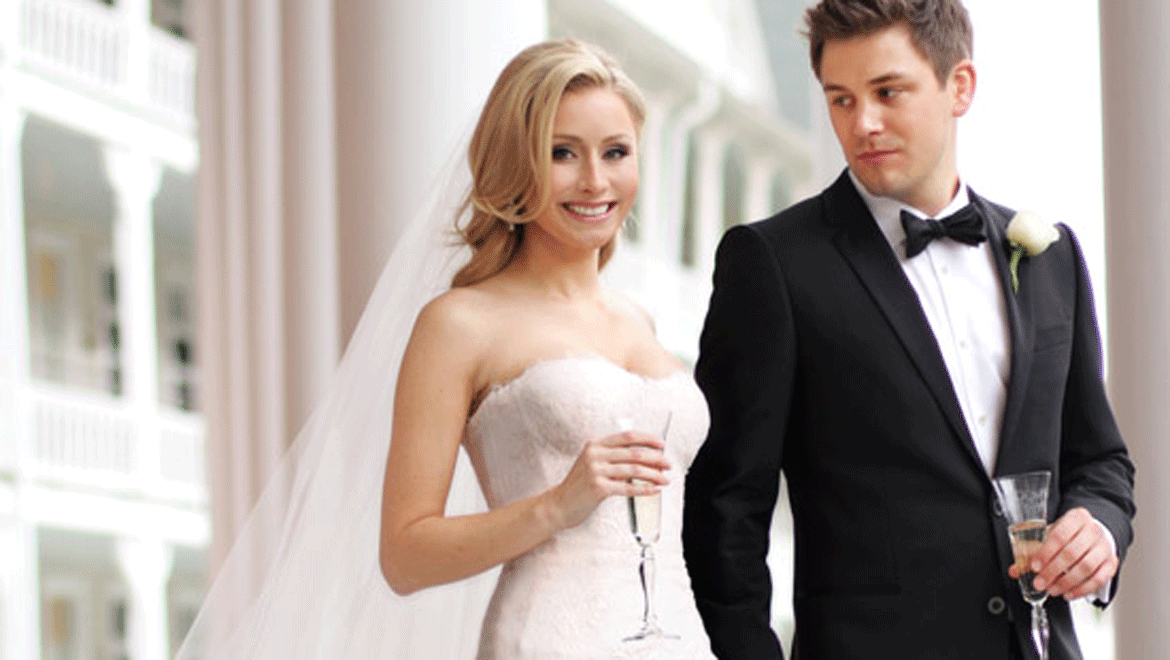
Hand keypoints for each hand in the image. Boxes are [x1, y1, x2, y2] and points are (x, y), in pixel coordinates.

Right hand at [545, 430, 670, 530]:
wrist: (559, 505)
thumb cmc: (579, 486)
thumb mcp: (592, 464)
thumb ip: (612, 457)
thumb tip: (645, 458)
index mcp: (595, 445)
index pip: (627, 437)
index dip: (648, 439)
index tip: (662, 445)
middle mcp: (595, 455)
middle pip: (634, 453)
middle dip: (656, 458)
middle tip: (668, 464)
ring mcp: (596, 471)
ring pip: (634, 470)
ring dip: (654, 475)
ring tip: (665, 479)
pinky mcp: (598, 488)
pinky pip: (628, 487)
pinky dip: (644, 489)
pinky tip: (654, 490)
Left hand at [1008, 507, 1117, 599]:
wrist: (1093, 534)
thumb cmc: (1070, 534)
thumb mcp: (1051, 535)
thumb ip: (1033, 551)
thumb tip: (1015, 569)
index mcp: (1076, 518)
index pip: (1059, 534)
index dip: (1046, 552)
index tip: (1035, 566)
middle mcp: (1093, 531)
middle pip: (1072, 553)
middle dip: (1053, 571)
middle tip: (1040, 582)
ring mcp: (1105, 547)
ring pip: (1087, 567)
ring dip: (1067, 582)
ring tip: (1052, 589)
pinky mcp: (1111, 563)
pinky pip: (1099, 579)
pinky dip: (1082, 589)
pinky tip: (1069, 593)